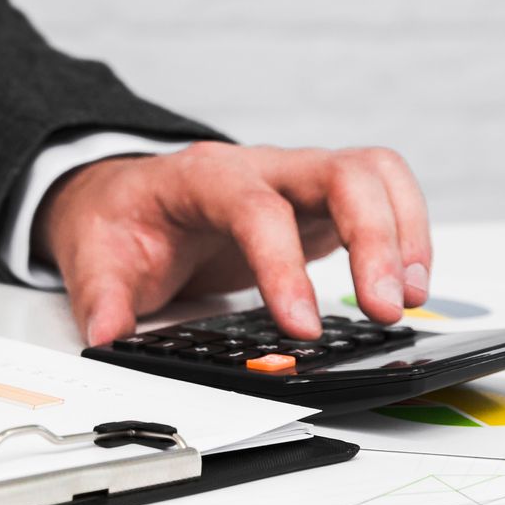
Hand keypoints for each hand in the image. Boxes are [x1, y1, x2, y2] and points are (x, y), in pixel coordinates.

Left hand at [36, 142, 430, 346]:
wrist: (126, 196)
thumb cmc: (120, 220)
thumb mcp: (94, 258)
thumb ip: (102, 299)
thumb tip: (108, 336)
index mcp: (203, 177)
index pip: (256, 209)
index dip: (283, 266)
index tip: (302, 327)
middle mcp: (262, 168)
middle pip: (340, 174)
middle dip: (374, 239)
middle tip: (386, 310)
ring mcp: (297, 181)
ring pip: (374, 175)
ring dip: (405, 233)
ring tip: (410, 300)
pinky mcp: (320, 205)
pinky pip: (382, 198)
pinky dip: (408, 236)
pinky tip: (407, 287)